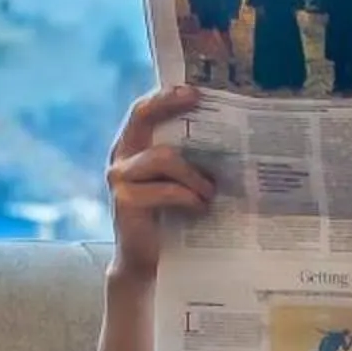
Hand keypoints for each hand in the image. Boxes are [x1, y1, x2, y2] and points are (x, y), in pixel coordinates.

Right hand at [106, 86, 214, 280]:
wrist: (149, 261)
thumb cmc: (170, 215)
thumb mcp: (180, 180)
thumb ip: (189, 157)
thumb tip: (230, 134)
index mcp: (134, 145)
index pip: (145, 109)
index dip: (165, 95)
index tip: (195, 89)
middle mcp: (122, 156)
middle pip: (141, 116)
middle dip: (168, 103)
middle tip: (196, 98)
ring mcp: (120, 178)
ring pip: (164, 157)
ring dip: (194, 173)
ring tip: (211, 191)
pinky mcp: (125, 201)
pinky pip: (165, 189)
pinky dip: (188, 196)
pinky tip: (200, 207)